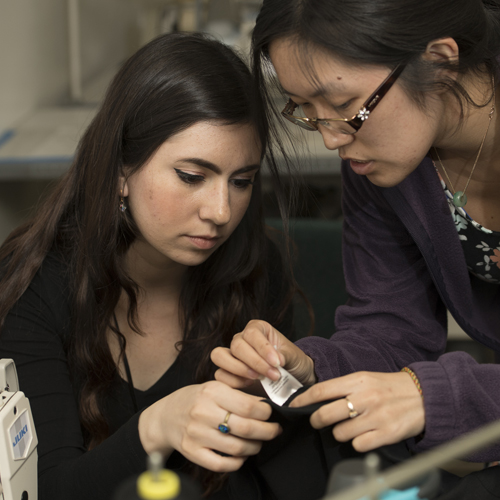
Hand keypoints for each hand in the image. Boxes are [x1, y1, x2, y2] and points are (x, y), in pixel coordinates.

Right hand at [138, 380, 281, 471]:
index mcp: (212, 392)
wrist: (166, 416)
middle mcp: (203, 412)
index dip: (266, 413)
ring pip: (237, 448)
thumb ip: (238, 394)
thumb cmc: (195, 399)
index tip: (272, 414)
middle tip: (274, 430)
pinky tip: (242, 455)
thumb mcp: (214, 387)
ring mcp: (197, 434)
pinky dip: (237, 462)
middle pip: (246, 428)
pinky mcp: (192, 452)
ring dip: (255, 447)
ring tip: (259, 442)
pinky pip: (222, 464)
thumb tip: (266, 405)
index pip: (248, 406)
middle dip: (267, 431)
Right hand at [211, 319, 315, 387]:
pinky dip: (234, 381)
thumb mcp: (294, 356)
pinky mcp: (228, 374)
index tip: (277, 362)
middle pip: (236, 345)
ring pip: (220, 356)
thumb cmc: (293, 363)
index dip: (263, 348)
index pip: (252, 333)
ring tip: (258, 379)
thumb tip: (277, 359)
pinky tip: (251, 385)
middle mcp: (242, 339)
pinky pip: (220, 375)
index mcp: (257, 329)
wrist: (294, 380)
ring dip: (239, 369)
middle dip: (255, 362)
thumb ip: (285, 356)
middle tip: (273, 374)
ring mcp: (232, 356)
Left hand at [290, 371, 424, 451]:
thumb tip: (318, 397)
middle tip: (317, 421)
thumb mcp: (366, 378)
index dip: (303, 400)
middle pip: (325, 414)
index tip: (294, 405)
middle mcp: (364, 398)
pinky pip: (358, 445)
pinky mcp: (386, 434)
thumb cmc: (390, 387)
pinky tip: (364, 434)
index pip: (321, 391)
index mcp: (357, 381)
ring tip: (349, 426)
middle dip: (316, 420)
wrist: (424, 395)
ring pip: (340, 433)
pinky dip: (357, 442)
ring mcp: (375, 417)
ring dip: (340, 432)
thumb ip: (343, 387)